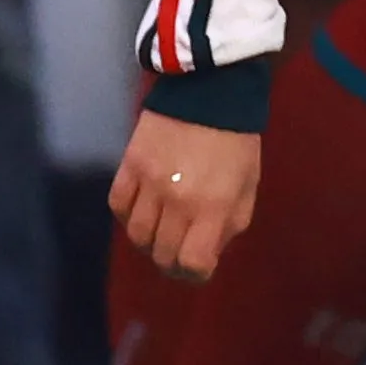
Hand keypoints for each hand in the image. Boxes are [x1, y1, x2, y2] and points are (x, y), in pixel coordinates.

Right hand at [112, 110, 265, 282]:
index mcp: (213, 207)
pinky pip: (117, 205)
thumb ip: (230, 224)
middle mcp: (178, 200)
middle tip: (178, 255)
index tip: (197, 268)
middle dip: (171, 262)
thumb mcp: (248, 186)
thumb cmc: (236, 142)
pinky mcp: (129, 165)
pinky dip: (127, 215)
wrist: (210, 91)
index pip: (191, 262)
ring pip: (135, 235)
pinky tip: (140, 211)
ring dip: (148, 242)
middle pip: (161, 254)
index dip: (194, 274)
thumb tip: (206, 254)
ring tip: (159, 234)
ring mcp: (149, 183)